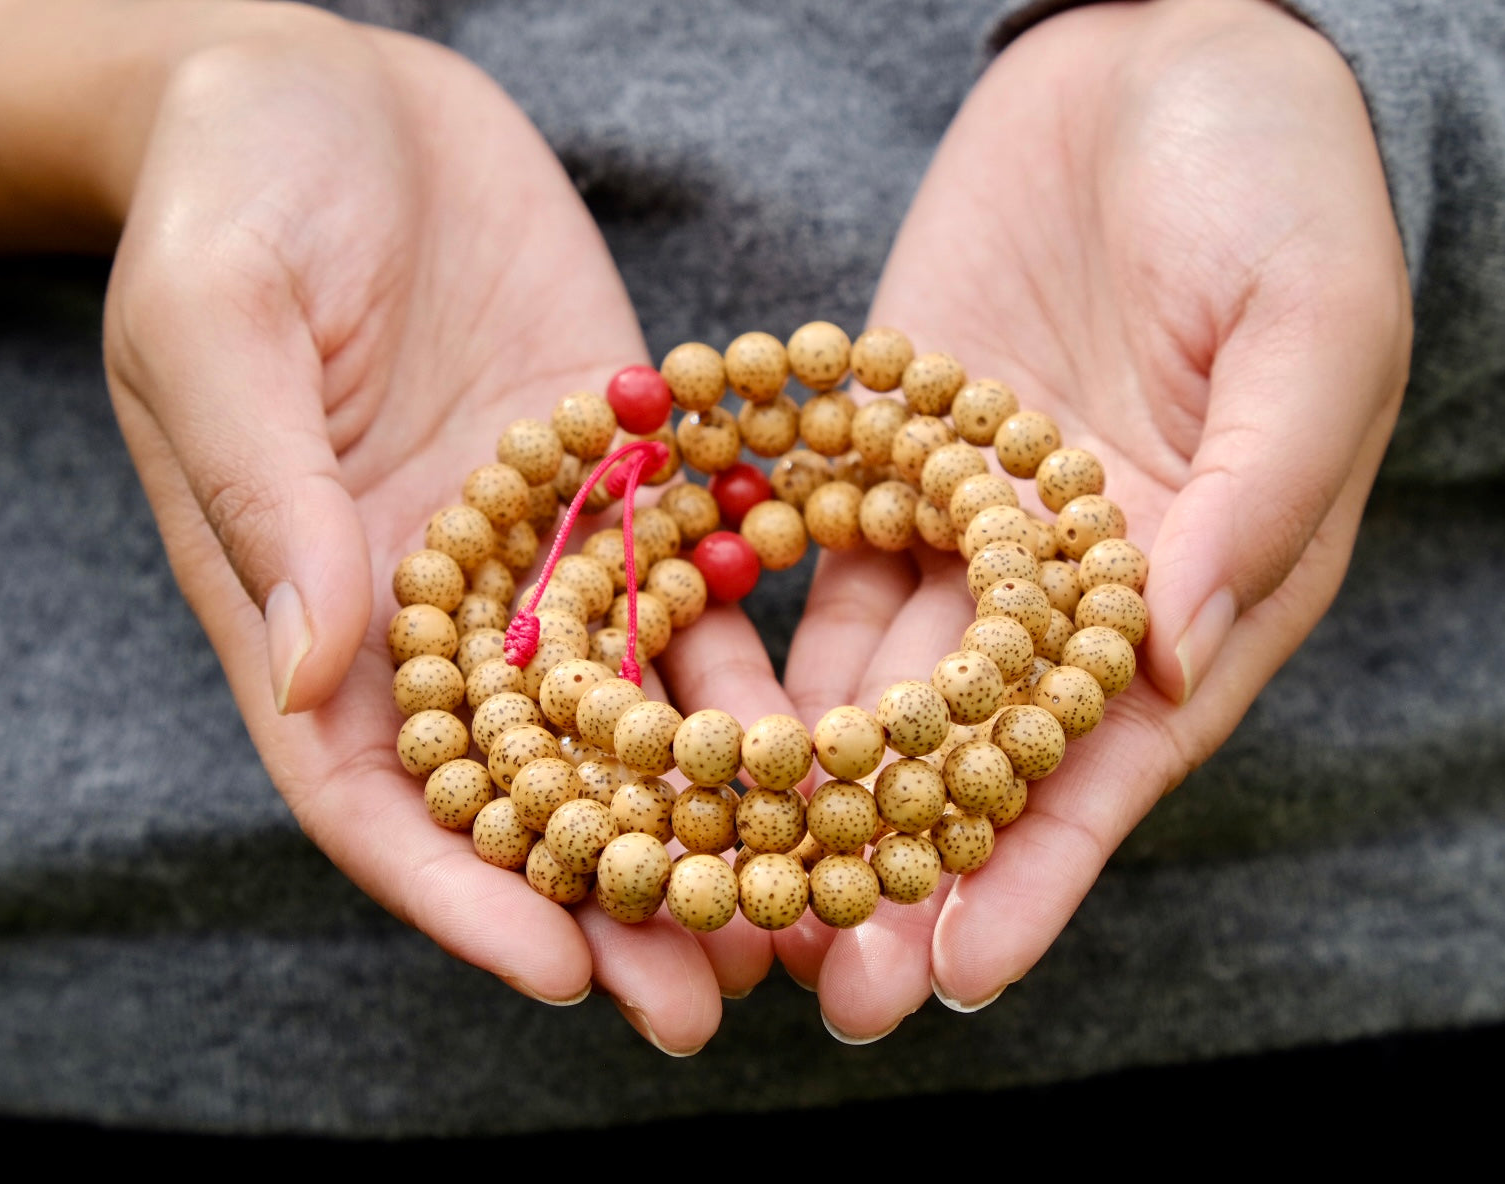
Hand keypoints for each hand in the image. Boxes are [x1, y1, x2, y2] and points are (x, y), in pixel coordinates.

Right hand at [100, 7, 782, 1052]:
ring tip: (803, 909)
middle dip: (613, 893)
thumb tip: (313, 667)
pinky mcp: (626, 488)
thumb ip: (265, 498)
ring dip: (713, 817)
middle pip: (525, 789)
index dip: (457, 893)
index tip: (557, 971)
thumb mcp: (221, 325)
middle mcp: (440, 610)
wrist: (340, 95)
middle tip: (707, 1000)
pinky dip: (761, 675)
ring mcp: (541, 556)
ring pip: (634, 718)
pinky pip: (703, 595)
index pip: (377, 791)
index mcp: (315, 604)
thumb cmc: (241, 194)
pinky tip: (843, 744)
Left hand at [778, 0, 1411, 1036]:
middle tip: (824, 992)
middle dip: (902, 875)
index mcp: (1195, 589)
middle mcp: (1064, 591)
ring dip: (806, 795)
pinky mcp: (878, 467)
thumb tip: (1171, 661)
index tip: (961, 973)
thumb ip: (1257, 491)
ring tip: (729, 894)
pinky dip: (758, 649)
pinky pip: (808, 574)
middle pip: (976, 757)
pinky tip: (684, 729)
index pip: (1109, 759)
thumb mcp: (1307, 322)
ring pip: (876, 692)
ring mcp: (963, 535)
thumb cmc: (1271, 178)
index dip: (1039, 870)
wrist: (1154, 58)